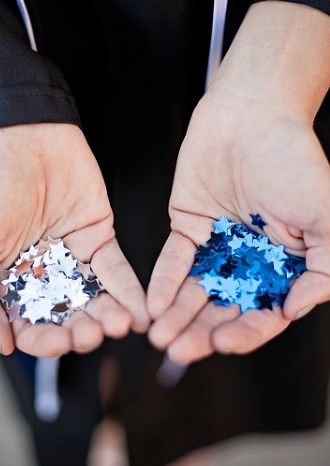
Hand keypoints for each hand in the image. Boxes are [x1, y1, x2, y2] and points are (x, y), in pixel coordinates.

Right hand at [0, 123, 148, 357]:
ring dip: (106, 319)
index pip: (26, 325)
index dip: (42, 341)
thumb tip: (3, 344)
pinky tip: (137, 312)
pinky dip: (129, 293)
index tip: (56, 342)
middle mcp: (38, 272)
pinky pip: (116, 272)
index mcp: (4, 279)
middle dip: (79, 332)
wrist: (18, 133)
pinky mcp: (98, 235)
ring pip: (93, 300)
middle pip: (64, 317)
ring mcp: (69, 255)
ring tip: (116, 325)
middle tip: (89, 333)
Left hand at [147, 1, 329, 363]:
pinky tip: (153, 304)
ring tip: (158, 337)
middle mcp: (250, 262)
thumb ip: (322, 268)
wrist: (251, 115)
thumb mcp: (326, 217)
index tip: (222, 345)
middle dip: (201, 333)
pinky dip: (164, 283)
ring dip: (178, 316)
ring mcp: (217, 246)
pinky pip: (174, 261)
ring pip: (196, 291)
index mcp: (285, 266)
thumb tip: (294, 310)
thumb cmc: (295, 160)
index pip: (265, 312)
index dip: (245, 333)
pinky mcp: (187, 227)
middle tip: (177, 351)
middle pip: (224, 309)